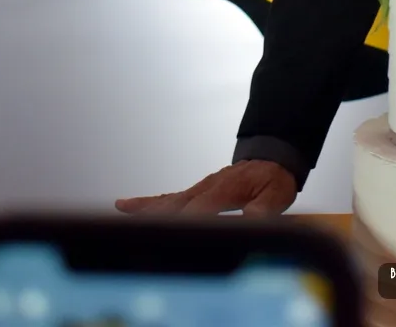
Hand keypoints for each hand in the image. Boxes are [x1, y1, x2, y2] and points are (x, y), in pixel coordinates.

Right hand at [114, 160, 297, 216]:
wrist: (271, 158)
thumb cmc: (273, 179)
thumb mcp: (276, 195)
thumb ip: (262, 209)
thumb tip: (250, 220)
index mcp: (225, 190)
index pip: (200, 210)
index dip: (186, 223)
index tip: (171, 237)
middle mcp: (206, 187)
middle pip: (176, 206)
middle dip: (157, 221)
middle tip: (134, 234)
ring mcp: (198, 189)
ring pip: (167, 202)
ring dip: (145, 211)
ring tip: (120, 214)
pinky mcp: (194, 193)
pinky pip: (167, 199)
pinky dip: (146, 204)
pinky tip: (125, 206)